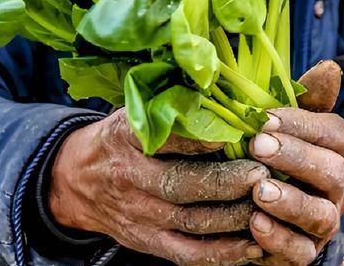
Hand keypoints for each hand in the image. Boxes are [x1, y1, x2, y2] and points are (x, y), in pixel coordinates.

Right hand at [49, 109, 269, 264]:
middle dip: (226, 181)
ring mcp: (139, 214)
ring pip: (191, 222)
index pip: (165, 138)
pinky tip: (252, 247)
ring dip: (233, 217)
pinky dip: (221, 254)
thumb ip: (170, 106)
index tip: (238, 134)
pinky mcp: (147, 241)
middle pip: (181, 184)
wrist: (76, 180)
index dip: (202, 139)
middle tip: (262, 174)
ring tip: (268, 206)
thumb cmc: (119, 140)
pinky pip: (187, 253)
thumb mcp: (133, 113)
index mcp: (126, 138)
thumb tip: (222, 94)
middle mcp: (131, 177)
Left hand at [248, 61, 343, 265]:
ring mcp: (325, 223)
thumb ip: (306, 100)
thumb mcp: (287, 127)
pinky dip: (279, 239)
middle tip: (258, 147)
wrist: (268, 210)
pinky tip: (255, 224)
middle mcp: (339, 188)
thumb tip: (331, 67)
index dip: (303, 125)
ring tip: (259, 190)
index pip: (335, 134)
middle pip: (333, 172)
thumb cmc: (276, 158)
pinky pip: (300, 252)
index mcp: (339, 153)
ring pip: (321, 215)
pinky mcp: (306, 252)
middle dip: (295, 158)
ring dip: (290, 202)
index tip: (264, 118)